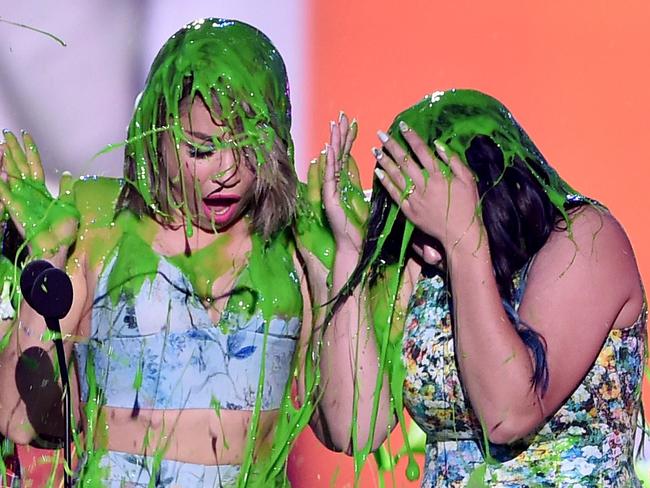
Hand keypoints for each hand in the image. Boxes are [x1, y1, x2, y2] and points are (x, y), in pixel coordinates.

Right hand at [0, 130, 77, 264]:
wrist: (56, 248)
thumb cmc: (62, 231)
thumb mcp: (69, 206)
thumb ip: (66, 189)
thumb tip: (68, 173)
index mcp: (42, 190)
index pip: (34, 165)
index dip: (30, 151)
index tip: (26, 136)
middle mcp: (29, 192)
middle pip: (19, 166)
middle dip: (14, 150)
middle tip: (7, 134)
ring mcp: (20, 199)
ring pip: (11, 175)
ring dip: (6, 160)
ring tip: (2, 145)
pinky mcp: (16, 208)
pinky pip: (6, 193)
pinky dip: (1, 183)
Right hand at [322, 113, 367, 255]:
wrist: (354, 244)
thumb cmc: (362, 227)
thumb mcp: (371, 201)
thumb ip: (374, 186)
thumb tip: (385, 172)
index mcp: (347, 182)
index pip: (348, 155)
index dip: (350, 138)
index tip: (352, 122)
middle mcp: (337, 183)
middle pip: (339, 153)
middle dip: (340, 134)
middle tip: (341, 116)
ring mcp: (332, 189)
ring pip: (333, 161)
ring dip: (333, 143)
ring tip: (334, 126)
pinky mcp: (330, 198)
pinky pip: (329, 177)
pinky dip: (329, 164)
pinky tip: (329, 150)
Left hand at [373, 122, 481, 252]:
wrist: (461, 234)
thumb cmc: (468, 205)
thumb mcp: (468, 180)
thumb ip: (453, 161)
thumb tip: (437, 144)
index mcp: (438, 175)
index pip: (421, 151)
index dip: (411, 137)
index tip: (401, 126)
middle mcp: (424, 184)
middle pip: (404, 161)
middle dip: (391, 146)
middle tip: (380, 134)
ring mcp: (414, 198)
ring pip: (396, 176)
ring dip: (384, 161)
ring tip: (375, 150)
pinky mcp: (409, 211)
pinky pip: (395, 194)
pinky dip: (386, 183)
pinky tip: (378, 172)